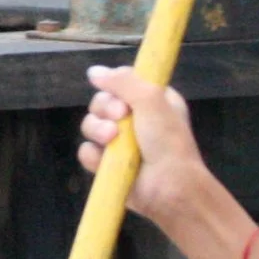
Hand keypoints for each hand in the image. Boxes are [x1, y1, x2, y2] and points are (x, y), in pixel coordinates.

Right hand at [78, 65, 214, 228]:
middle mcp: (135, 120)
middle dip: (105, 108)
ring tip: (111, 139)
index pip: (122, 82)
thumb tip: (93, 72)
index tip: (122, 94)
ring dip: (96, 129)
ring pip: (90, 125)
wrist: (170, 187)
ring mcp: (120, 144)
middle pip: (101, 102)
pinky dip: (93, 155)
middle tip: (120, 117)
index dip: (116, 85)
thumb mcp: (152, 100)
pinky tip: (105, 160)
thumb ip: (123, 81)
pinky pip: (87, 152)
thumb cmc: (168, 141)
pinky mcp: (108, 166)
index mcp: (152, 101)